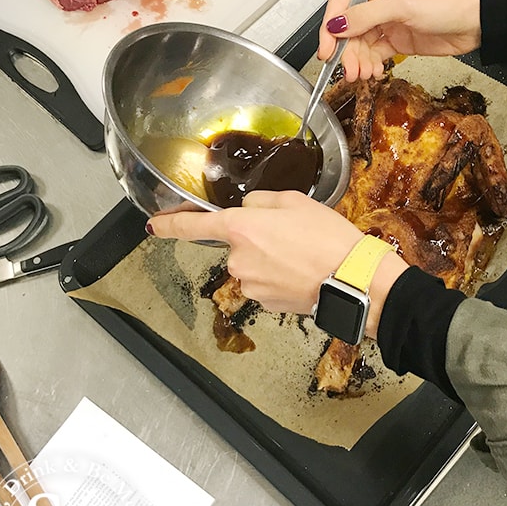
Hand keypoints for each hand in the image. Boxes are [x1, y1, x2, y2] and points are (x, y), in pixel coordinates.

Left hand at [146, 191, 408, 333]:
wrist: (352, 279)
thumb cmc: (327, 236)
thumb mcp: (295, 201)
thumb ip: (261, 202)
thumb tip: (247, 210)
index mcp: (241, 227)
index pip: (193, 226)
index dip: (171, 224)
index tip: (154, 225)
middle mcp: (237, 259)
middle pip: (237, 245)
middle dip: (257, 240)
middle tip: (293, 236)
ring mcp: (249, 285)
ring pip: (252, 266)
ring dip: (270, 261)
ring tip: (303, 255)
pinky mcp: (264, 304)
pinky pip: (264, 284)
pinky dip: (279, 279)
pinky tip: (302, 273)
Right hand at [318, 0, 481, 80]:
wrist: (474, 22)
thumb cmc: (444, 2)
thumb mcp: (401, 5)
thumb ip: (365, 16)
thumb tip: (335, 25)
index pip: (341, 5)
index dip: (330, 29)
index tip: (326, 51)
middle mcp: (377, 2)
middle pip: (348, 29)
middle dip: (346, 52)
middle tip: (350, 71)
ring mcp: (387, 22)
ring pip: (360, 45)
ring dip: (358, 62)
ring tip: (364, 75)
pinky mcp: (396, 41)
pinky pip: (374, 54)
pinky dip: (370, 65)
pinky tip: (374, 72)